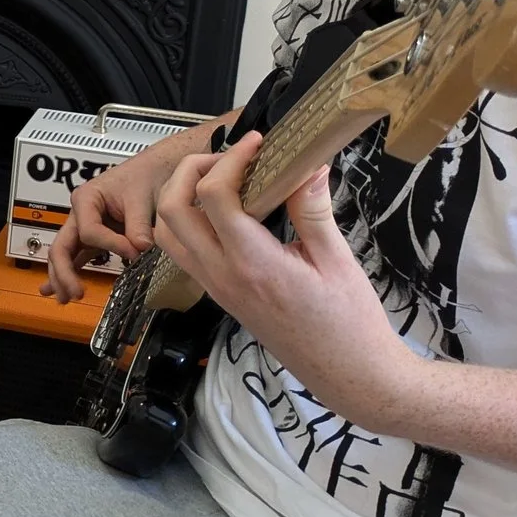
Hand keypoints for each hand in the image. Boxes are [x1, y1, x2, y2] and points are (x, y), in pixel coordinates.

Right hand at [42, 122, 208, 301]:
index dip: (112, 244)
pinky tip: (60, 289)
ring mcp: (86, 226)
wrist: (157, 170)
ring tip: (65, 298)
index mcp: (86, 198)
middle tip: (76, 293)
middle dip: (64, 272)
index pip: (90, 231)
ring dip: (62, 277)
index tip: (134, 251)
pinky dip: (70, 272)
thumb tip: (138, 247)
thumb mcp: (143, 197)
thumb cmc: (146, 175)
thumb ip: (139, 224)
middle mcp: (81, 213)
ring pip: (65, 254)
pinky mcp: (96, 237)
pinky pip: (78, 256)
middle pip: (62, 246)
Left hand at [148, 132, 423, 428]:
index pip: (214, 197)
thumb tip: (307, 163)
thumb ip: (313, 210)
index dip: (231, 160)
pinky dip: (188, 222)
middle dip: (191, 171)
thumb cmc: (349, 322)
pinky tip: (226, 210)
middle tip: (231, 155)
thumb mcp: (337, 260)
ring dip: (181, 197)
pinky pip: (182, 252)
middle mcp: (223, 276)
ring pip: (167, 234)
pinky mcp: (219, 295)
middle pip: (172, 210)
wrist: (347, 373)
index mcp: (253, 264)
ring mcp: (215, 288)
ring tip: (222, 178)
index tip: (258, 143)